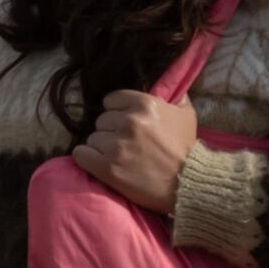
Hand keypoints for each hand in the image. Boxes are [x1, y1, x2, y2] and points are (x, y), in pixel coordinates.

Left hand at [76, 90, 198, 212]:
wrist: (187, 183)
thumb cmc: (186, 149)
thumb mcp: (186, 115)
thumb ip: (173, 97)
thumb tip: (165, 84)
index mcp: (145, 104)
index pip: (111, 100)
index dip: (116, 112)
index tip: (124, 123)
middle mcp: (128, 121)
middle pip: (101, 121)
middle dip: (110, 131)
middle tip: (125, 144)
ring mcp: (116, 144)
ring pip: (92, 138)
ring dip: (101, 147)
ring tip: (118, 157)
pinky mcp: (107, 167)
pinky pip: (80, 154)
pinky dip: (87, 158)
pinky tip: (99, 163)